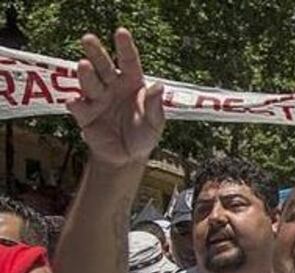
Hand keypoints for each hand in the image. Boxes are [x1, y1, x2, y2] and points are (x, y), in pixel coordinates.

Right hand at [68, 28, 163, 165]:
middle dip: (96, 53)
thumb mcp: (155, 123)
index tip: (120, 32)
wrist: (128, 158)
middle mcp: (112, 87)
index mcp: (132, 83)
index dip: (125, 47)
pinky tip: (76, 101)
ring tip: (84, 65)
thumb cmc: (144, 136)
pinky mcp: (85, 115)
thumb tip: (158, 86)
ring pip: (89, 82)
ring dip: (86, 74)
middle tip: (88, 39)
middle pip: (103, 66)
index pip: (129, 61)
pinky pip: (79, 106)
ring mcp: (97, 99)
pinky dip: (76, 103)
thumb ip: (156, 106)